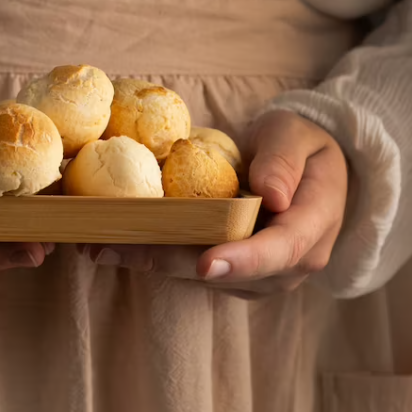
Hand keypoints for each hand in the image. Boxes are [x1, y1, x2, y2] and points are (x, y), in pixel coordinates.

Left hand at [83, 111, 347, 298]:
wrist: (304, 168)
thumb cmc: (300, 145)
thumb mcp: (297, 135)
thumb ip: (284, 161)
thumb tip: (270, 195)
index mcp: (312, 226)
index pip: (281, 250)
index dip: (242, 261)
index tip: (205, 264)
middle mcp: (288, 264)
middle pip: (228, 272)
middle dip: (169, 262)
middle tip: (114, 249)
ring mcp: (259, 275)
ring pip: (202, 276)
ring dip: (151, 262)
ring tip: (100, 245)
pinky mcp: (232, 276)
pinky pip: (191, 269)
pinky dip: (155, 256)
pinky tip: (114, 244)